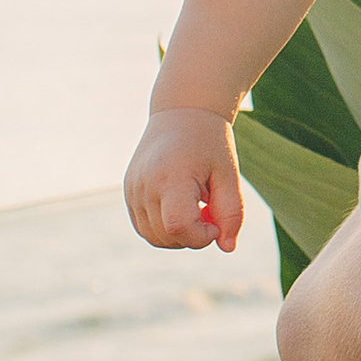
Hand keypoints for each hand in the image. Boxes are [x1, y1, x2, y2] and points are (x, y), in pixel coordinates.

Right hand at [122, 107, 245, 251]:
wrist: (181, 112)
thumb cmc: (210, 142)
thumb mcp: (229, 174)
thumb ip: (231, 212)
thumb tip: (227, 248)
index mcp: (170, 177)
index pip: (179, 226)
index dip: (202, 236)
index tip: (217, 222)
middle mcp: (144, 186)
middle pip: (167, 237)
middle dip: (194, 236)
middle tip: (211, 209)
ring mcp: (132, 191)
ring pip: (154, 237)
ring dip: (180, 234)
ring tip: (197, 204)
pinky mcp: (129, 193)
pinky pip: (146, 228)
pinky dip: (166, 228)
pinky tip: (183, 205)